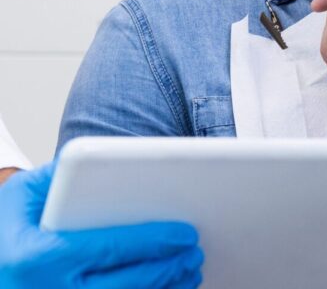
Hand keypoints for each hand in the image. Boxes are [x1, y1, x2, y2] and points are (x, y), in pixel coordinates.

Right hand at [0, 162, 203, 288]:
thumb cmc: (6, 232)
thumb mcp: (22, 195)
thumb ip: (65, 174)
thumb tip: (114, 163)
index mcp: (37, 258)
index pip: (109, 248)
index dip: (153, 241)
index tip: (184, 233)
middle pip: (125, 284)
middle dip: (167, 268)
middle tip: (194, 252)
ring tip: (188, 272)